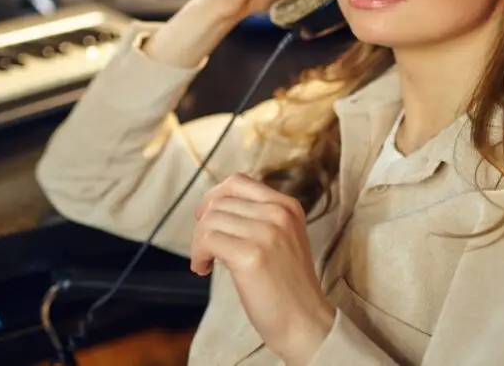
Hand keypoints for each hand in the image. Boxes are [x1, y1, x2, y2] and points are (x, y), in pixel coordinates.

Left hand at [191, 173, 334, 365]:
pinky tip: (204, 269)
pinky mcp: (251, 255)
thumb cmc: (286, 285)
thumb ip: (257, 217)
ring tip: (205, 262)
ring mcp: (266, 232)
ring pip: (209, 220)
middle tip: (205, 249)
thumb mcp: (281, 238)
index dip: (213, 197)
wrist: (305, 322)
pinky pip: (207, 241)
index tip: (204, 216)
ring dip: (198, 243)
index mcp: (287, 206)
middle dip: (203, 225)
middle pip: (219, 202)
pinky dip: (198, 255)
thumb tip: (212, 204)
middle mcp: (278, 214)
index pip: (237, 181)